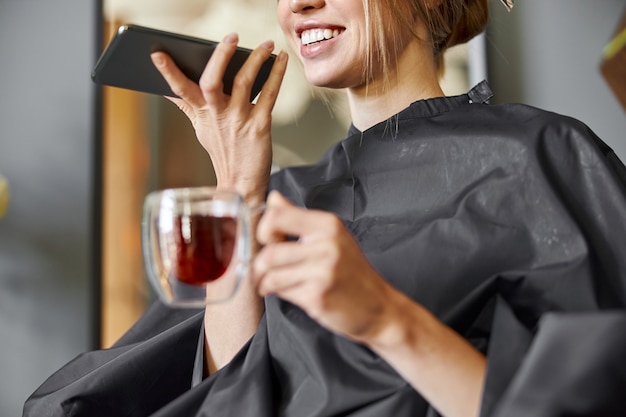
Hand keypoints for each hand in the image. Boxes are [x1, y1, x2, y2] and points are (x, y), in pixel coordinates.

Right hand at [150, 34, 288, 204]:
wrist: (242, 182)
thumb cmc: (224, 152)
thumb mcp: (201, 129)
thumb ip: (187, 106)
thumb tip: (167, 89)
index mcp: (202, 114)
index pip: (180, 90)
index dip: (168, 73)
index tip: (157, 55)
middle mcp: (218, 116)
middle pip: (211, 82)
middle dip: (220, 57)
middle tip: (230, 37)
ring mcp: (239, 121)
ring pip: (244, 83)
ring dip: (256, 60)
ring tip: (266, 44)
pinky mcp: (260, 127)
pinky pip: (268, 95)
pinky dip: (276, 75)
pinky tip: (281, 61)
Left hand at [253, 191, 395, 342]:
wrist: (378, 306)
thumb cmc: (352, 272)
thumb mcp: (331, 236)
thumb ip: (298, 217)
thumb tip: (273, 198)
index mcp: (328, 225)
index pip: (277, 217)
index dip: (263, 230)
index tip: (268, 241)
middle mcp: (326, 245)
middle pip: (269, 251)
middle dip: (260, 265)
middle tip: (266, 270)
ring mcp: (322, 271)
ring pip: (271, 274)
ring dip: (264, 281)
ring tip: (270, 283)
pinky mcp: (317, 296)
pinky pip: (281, 292)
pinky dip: (277, 293)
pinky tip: (287, 291)